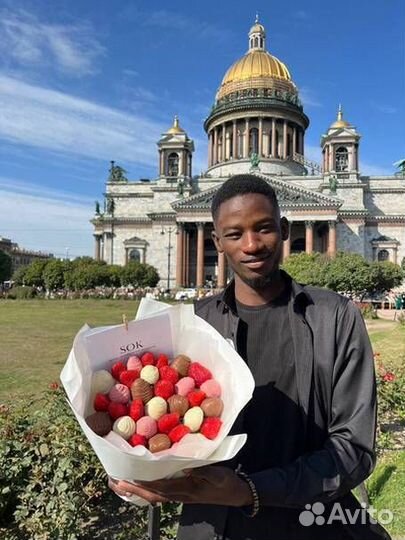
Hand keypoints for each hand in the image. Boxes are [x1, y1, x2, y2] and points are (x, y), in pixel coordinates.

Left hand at [108, 466, 252, 506]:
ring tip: (118, 484)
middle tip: (113, 482)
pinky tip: (138, 487)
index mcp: (187, 489)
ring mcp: (180, 496)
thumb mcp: (219, 475)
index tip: (127, 477)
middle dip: (131, 489)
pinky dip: (146, 490)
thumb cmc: (227, 483)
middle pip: (151, 493)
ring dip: (135, 491)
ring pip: (153, 495)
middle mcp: (179, 495)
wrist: (235, 493)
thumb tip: (187, 467)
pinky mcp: (182, 493)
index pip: (160, 487)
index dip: (144, 482)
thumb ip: (204, 471)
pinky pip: (159, 493)